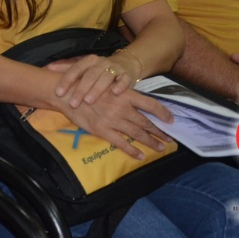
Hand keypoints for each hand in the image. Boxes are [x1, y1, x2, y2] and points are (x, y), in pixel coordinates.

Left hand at [46, 54, 137, 107]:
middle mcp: (101, 63)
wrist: (125, 63)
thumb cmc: (99, 69)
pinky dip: (120, 85)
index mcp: (88, 61)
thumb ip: (66, 69)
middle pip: (89, 75)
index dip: (66, 81)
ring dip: (97, 89)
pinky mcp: (127, 75)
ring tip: (89, 101)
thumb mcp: (84, 67)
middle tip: (73, 103)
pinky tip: (116, 93)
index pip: (75, 69)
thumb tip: (46, 69)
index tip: (58, 93)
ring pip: (105, 77)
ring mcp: (114, 68)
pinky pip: (124, 79)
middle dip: (80, 89)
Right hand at [58, 89, 174, 160]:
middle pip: (146, 122)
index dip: (162, 112)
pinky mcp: (102, 130)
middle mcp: (122, 108)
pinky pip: (121, 143)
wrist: (67, 93)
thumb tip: (135, 98)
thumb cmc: (86, 84)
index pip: (150, 104)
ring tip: (161, 147)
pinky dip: (132, 150)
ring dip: (151, 142)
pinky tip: (141, 155)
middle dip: (159, 131)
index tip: (171, 120)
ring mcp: (113, 120)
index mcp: (124, 94)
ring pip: (137, 134)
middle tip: (170, 139)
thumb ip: (120, 90)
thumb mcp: (106, 83)